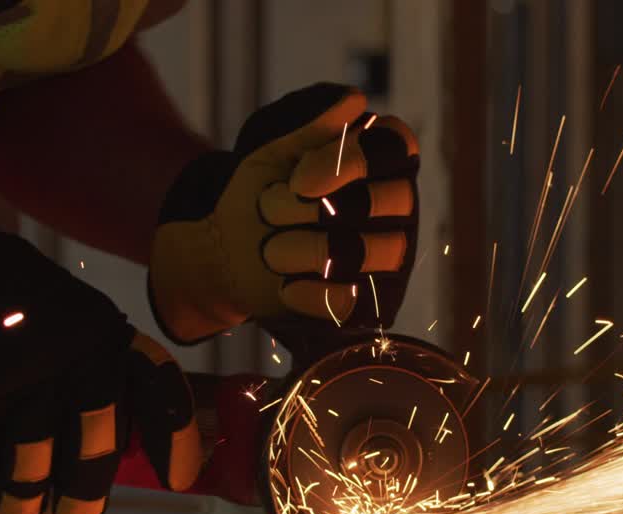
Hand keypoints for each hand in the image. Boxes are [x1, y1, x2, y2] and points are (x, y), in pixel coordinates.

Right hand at [0, 180, 200, 513]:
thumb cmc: (29, 302)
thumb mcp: (85, 321)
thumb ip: (108, 373)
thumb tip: (127, 446)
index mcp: (110, 336)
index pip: (159, 387)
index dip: (175, 438)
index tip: (179, 482)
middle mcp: (79, 356)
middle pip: (95, 439)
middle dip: (86, 488)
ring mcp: (28, 371)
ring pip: (35, 453)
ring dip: (27, 493)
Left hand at [148, 83, 419, 351]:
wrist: (226, 257)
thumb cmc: (254, 198)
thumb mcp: (271, 158)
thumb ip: (310, 129)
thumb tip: (355, 102)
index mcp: (379, 165)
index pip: (396, 147)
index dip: (350, 163)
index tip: (299, 180)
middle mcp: (396, 209)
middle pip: (391, 200)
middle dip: (315, 211)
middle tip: (269, 213)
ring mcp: (389, 260)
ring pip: (368, 250)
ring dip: (302, 249)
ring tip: (270, 251)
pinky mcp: (371, 303)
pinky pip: (351, 297)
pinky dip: (306, 291)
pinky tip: (285, 286)